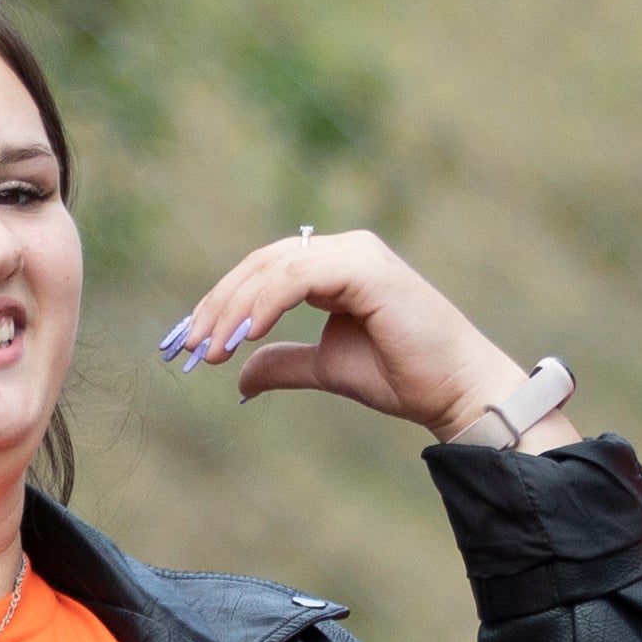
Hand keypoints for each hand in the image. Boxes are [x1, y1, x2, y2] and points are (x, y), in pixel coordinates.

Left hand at [155, 226, 568, 443]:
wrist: (454, 391)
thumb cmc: (403, 376)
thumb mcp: (327, 367)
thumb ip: (284, 362)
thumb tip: (240, 376)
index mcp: (337, 266)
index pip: (264, 272)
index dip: (222, 303)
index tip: (190, 343)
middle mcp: (347, 250)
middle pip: (261, 264)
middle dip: (217, 306)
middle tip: (186, 348)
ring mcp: (358, 254)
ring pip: (274, 268)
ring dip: (233, 309)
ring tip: (208, 350)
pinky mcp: (367, 268)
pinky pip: (298, 277)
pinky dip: (264, 304)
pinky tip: (243, 336)